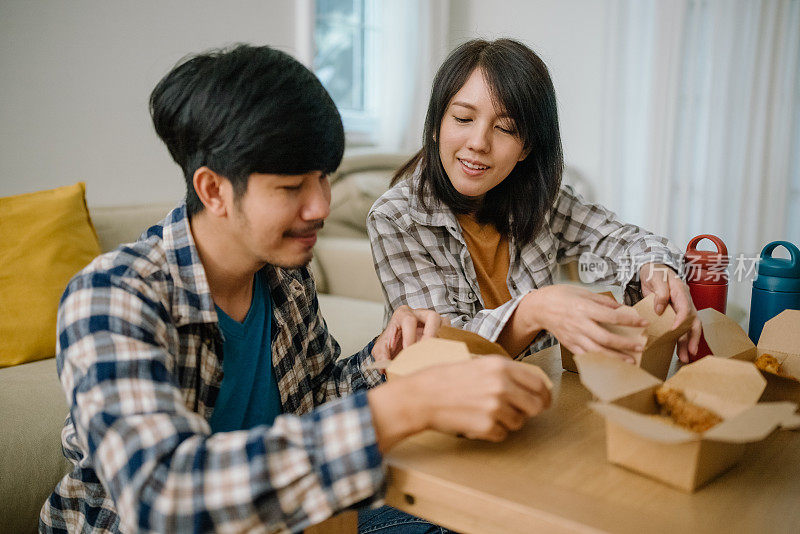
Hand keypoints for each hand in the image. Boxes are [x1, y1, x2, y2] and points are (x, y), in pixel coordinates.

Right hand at [368, 356, 550, 449]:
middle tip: (519, 412)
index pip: (538, 383)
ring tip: (484, 413)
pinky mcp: (487, 426)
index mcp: (500, 366)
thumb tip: (529, 386)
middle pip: (536, 405)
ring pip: (519, 422)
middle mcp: (502, 385)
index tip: (544, 401)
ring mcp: (495, 406)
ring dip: (506, 422)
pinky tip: (475, 421)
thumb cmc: (444, 379)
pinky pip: (502, 434)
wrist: (421, 397)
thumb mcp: (477, 364)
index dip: (544, 395)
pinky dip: (491, 432)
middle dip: (529, 411)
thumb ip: (504, 373)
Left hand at [372, 305, 447, 361]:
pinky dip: (448, 342)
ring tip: (437, 353)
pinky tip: (441, 354)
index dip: (410, 336)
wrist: (397, 345)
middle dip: (431, 334)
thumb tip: (384, 367)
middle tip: (427, 350)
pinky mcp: (441, 328)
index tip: (409, 350)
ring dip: (442, 338)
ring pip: (444, 323)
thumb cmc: (390, 344)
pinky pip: (450, 332)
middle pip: (432, 316)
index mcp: (402, 315)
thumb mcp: (381, 350)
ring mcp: (432, 320)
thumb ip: (380, 356)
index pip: (409, 320)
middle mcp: (419, 313)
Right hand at [524, 285, 647, 362]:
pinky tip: (610, 364)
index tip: (644, 323)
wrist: (539, 307)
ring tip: (630, 362)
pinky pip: (585, 355)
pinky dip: (599, 361)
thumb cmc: (560, 296)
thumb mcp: (582, 292)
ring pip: (597, 351)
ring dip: (615, 358)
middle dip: (625, 344)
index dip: (630, 320)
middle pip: (606, 338)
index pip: (612, 316)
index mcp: (584, 308)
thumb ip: (602, 300)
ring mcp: (573, 336)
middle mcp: (579, 324)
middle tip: (640, 347)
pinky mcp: (569, 344)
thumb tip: (620, 307)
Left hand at [639, 263, 701, 362]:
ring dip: (687, 343)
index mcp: (681, 292)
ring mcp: (681, 309)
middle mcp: (684, 302)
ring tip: (685, 358)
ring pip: (688, 329)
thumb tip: (660, 310)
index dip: (681, 320)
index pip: (686, 308)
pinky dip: (679, 340)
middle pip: (693, 322)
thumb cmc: (655, 272)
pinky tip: (678, 351)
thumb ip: (660, 293)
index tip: (674, 329)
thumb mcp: (655, 277)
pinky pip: (679, 329)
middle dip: (693, 338)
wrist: (652, 269)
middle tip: (691, 351)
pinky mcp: (674, 314)